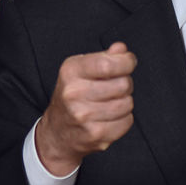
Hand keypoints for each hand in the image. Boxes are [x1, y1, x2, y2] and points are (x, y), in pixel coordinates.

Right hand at [35, 42, 136, 175]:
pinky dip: (124, 119)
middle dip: (125, 83)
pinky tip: (110, 116)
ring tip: (111, 101)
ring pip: (127, 103)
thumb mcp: (80, 69)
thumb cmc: (72, 95)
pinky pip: (127, 121)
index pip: (108, 64)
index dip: (126, 62)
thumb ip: (104, 57)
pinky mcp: (95, 134)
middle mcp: (74, 93)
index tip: (128, 62)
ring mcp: (84, 116)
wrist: (57, 132)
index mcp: (71, 71)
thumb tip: (121, 50)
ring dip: (125, 101)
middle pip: (123, 84)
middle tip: (115, 85)